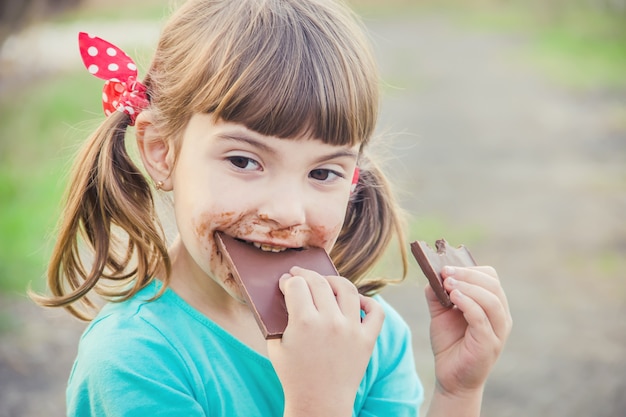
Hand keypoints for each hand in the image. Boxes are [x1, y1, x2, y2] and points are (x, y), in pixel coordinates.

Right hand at [267, 267, 384, 416]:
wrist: (319, 403)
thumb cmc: (294, 375)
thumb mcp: (276, 345)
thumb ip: (279, 318)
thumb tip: (286, 294)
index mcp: (304, 322)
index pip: (297, 284)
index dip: (288, 280)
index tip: (286, 282)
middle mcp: (330, 322)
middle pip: (318, 282)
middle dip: (305, 274)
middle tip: (299, 275)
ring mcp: (351, 330)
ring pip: (347, 288)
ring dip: (333, 280)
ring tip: (325, 282)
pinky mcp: (367, 340)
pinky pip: (375, 311)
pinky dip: (367, 301)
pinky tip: (355, 302)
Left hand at [426, 266, 511, 396]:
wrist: (450, 377)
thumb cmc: (449, 343)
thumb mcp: (441, 313)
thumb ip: (437, 294)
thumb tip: (433, 274)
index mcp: (492, 305)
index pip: (490, 278)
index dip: (470, 269)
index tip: (446, 268)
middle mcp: (500, 316)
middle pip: (493, 284)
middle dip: (467, 274)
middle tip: (445, 273)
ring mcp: (498, 331)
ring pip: (491, 299)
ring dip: (468, 287)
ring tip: (448, 284)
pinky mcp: (489, 343)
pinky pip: (482, 318)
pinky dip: (468, 303)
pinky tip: (453, 298)